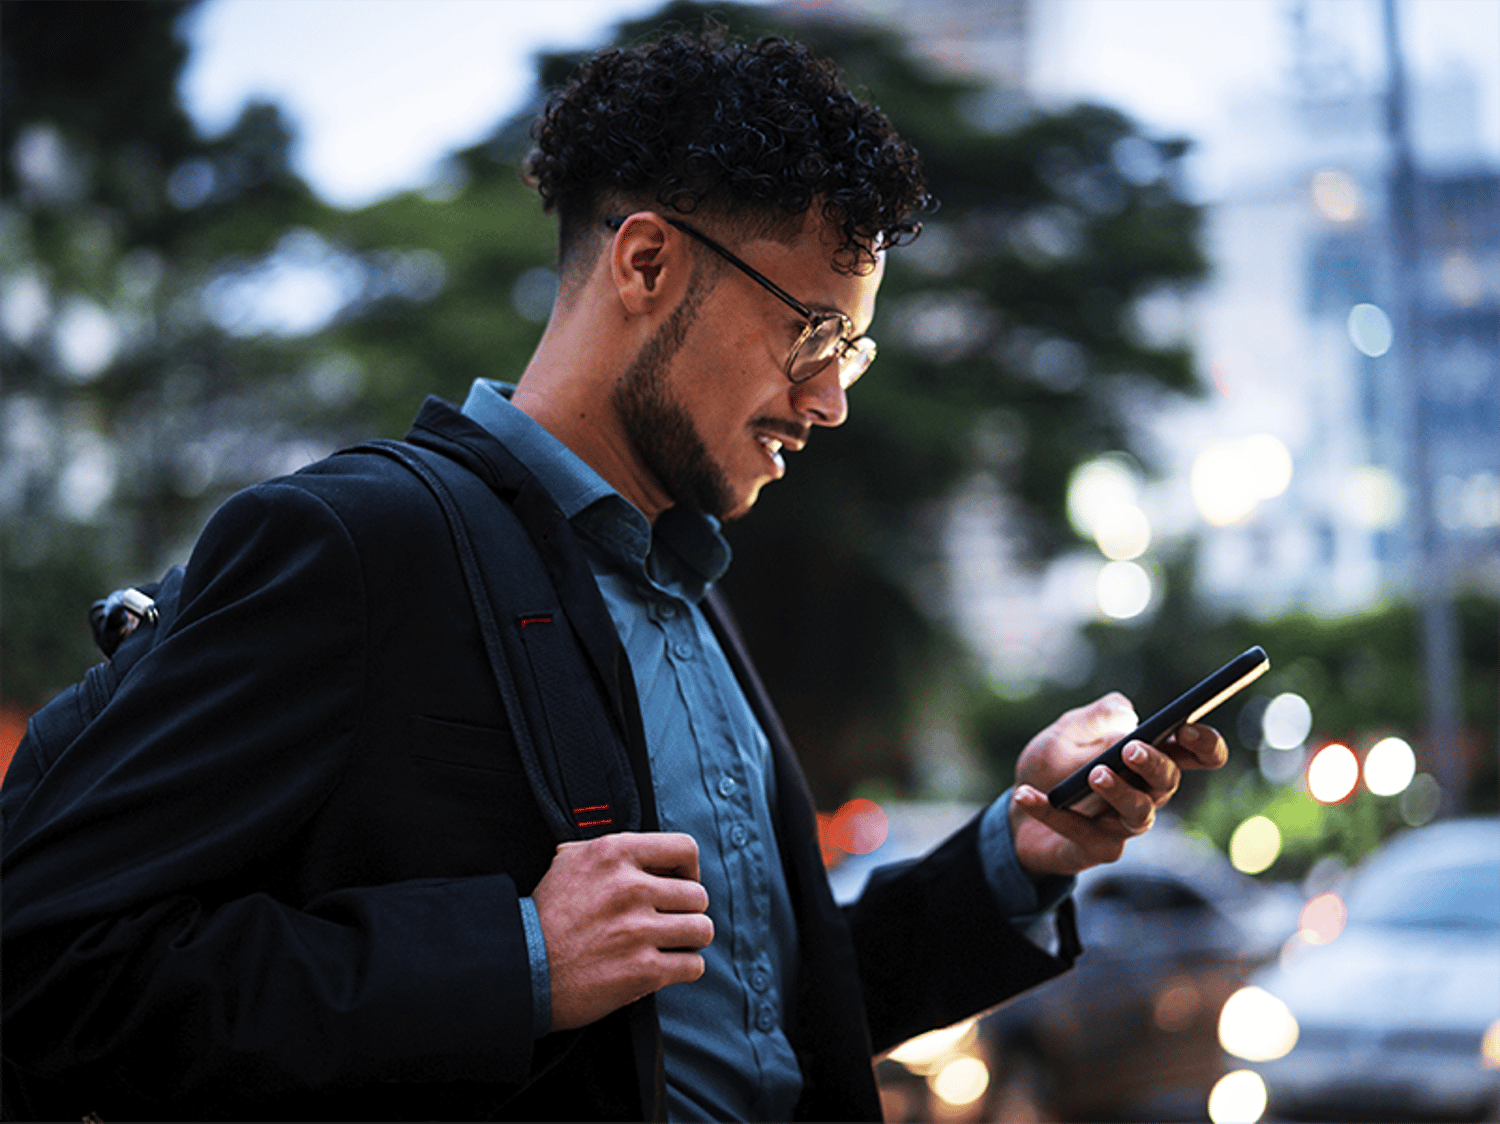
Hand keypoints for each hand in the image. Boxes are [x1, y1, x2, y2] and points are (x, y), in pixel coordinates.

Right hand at [531, 831, 712, 1031]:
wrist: (521, 968)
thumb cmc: (545, 917)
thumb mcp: (569, 861)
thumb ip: (610, 851)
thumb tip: (648, 853)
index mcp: (613, 853)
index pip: (685, 849)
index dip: (689, 869)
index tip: (681, 882)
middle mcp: (628, 888)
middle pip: (697, 895)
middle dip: (686, 911)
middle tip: (668, 922)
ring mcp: (637, 930)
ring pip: (701, 929)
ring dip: (689, 940)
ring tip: (670, 944)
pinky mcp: (642, 971)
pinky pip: (692, 965)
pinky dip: (684, 968)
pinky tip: (665, 967)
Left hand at [1007, 693, 1228, 877]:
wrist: (1016, 808)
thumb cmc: (1052, 765)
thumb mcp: (1065, 731)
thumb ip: (1095, 717)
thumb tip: (1126, 712)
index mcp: (1148, 758)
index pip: (1198, 754)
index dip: (1203, 744)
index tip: (1186, 729)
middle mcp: (1146, 793)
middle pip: (1169, 781)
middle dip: (1155, 764)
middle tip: (1131, 749)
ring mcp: (1125, 824)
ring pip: (1139, 813)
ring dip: (1120, 792)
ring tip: (1095, 774)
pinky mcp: (1100, 849)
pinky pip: (1083, 833)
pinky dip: (1053, 813)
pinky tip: (1025, 794)